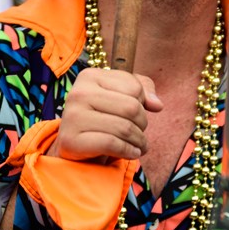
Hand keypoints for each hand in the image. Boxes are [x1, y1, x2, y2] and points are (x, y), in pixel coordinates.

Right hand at [47, 67, 162, 161]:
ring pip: (124, 127)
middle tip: (141, 132)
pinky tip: (132, 153)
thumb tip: (157, 104)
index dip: (143, 102)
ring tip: (140, 146)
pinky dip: (128, 151)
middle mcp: (78, 92)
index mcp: (89, 76)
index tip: (137, 112)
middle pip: (131, 108)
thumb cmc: (102, 115)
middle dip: (143, 123)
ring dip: (139, 141)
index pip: (134, 87)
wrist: (75, 144)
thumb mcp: (121, 94)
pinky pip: (112, 144)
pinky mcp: (71, 140)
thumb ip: (143, 88)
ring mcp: (72, 116)